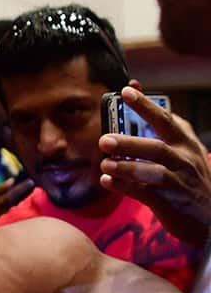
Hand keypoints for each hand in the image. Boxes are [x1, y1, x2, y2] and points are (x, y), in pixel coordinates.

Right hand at [0, 178, 34, 231]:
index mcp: (2, 201)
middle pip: (20, 198)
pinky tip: (23, 200)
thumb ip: (0, 188)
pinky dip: (21, 203)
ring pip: (19, 204)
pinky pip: (17, 209)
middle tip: (31, 184)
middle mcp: (7, 209)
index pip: (16, 192)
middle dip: (26, 191)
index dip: (24, 186)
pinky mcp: (10, 219)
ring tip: (30, 191)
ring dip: (24, 197)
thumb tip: (12, 180)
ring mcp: (9, 215)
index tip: (31, 181)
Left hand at [99, 86, 210, 246]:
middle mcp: (185, 160)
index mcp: (187, 143)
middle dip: (129, 143)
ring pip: (153, 172)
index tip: (127, 90)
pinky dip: (124, 187)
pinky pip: (145, 193)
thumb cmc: (188, 178)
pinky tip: (107, 182)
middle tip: (104, 140)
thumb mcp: (183, 151)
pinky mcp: (171, 202)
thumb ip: (160, 129)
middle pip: (157, 147)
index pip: (166, 119)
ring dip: (126, 168)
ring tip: (104, 165)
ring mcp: (179, 182)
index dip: (146, 105)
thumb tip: (136, 91)